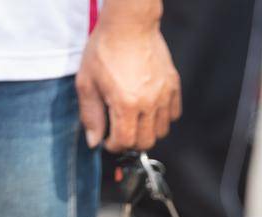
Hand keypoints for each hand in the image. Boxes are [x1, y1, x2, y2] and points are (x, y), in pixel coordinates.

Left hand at [75, 5, 180, 150]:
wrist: (129, 25)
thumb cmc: (105, 49)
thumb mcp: (87, 83)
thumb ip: (90, 115)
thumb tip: (94, 141)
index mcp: (125, 103)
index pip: (125, 142)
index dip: (113, 146)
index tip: (108, 140)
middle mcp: (148, 102)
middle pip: (145, 142)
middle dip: (130, 143)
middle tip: (121, 133)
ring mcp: (163, 94)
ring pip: (161, 131)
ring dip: (147, 132)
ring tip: (135, 122)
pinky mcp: (173, 85)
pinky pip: (173, 114)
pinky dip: (163, 118)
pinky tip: (149, 110)